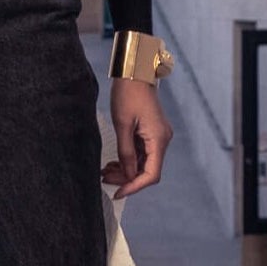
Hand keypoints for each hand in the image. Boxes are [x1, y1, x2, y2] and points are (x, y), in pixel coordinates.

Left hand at [102, 77, 171, 199]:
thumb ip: (125, 152)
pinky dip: (128, 159)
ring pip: (143, 162)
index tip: (118, 192)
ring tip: (105, 172)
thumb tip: (127, 174)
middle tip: (105, 179)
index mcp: (158, 140)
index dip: (134, 186)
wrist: (135, 73)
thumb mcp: (123, 125)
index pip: (151, 175)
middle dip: (126, 178)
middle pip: (147, 170)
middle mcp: (162, 140)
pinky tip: (113, 162)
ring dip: (125, 169)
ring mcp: (157, 136)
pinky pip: (141, 153)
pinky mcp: (151, 132)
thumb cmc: (128, 94)